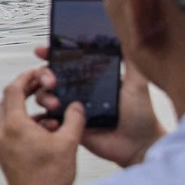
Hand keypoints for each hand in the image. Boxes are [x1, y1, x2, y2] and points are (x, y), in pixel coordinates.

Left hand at [0, 65, 83, 184]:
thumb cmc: (51, 177)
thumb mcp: (69, 142)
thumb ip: (74, 118)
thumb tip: (76, 106)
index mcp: (14, 125)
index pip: (13, 89)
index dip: (26, 77)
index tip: (39, 73)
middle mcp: (2, 133)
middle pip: (8, 100)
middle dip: (27, 91)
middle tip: (45, 87)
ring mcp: (0, 145)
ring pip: (10, 116)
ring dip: (28, 109)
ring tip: (51, 112)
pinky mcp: (4, 155)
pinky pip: (12, 130)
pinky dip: (26, 124)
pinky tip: (46, 131)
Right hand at [31, 46, 161, 166]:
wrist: (139, 146)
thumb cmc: (141, 116)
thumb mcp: (137, 84)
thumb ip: (131, 62)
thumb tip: (128, 37)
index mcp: (92, 79)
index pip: (67, 62)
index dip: (53, 55)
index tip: (43, 50)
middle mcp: (80, 92)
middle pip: (50, 78)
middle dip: (43, 74)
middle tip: (51, 80)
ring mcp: (72, 110)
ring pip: (45, 97)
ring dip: (43, 96)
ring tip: (55, 102)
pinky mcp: (69, 127)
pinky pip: (49, 120)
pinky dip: (45, 118)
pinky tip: (53, 118)